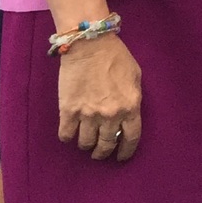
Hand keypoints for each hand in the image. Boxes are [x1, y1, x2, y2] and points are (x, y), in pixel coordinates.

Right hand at [56, 33, 141, 161]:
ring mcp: (88, 114)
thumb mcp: (135, 77)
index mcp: (130, 106)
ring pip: (85, 143)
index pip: (131, 138)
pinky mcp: (68, 111)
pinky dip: (68, 137)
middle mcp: (110, 115)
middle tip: (100, 152)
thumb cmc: (116, 57)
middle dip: (103, 152)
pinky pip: (66, 135)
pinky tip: (70, 133)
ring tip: (86, 141)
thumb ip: (133, 98)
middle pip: (106, 145)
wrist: (90, 45)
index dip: (126, 152)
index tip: (121, 157)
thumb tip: (128, 115)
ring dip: (86, 145)